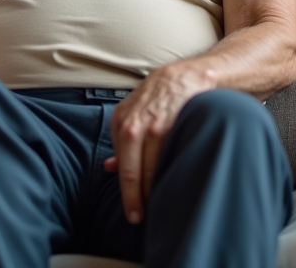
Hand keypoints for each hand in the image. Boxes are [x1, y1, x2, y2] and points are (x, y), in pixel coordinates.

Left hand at [104, 66, 215, 223]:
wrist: (186, 77)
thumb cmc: (158, 99)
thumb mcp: (132, 114)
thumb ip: (121, 143)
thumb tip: (109, 169)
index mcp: (120, 124)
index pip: (122, 167)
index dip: (127, 194)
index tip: (133, 213)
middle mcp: (132, 126)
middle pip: (132, 172)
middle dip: (136, 198)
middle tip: (141, 218)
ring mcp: (153, 126)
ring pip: (151, 168)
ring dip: (154, 189)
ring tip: (159, 207)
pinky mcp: (173, 126)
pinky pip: (170, 157)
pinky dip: (171, 173)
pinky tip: (175, 185)